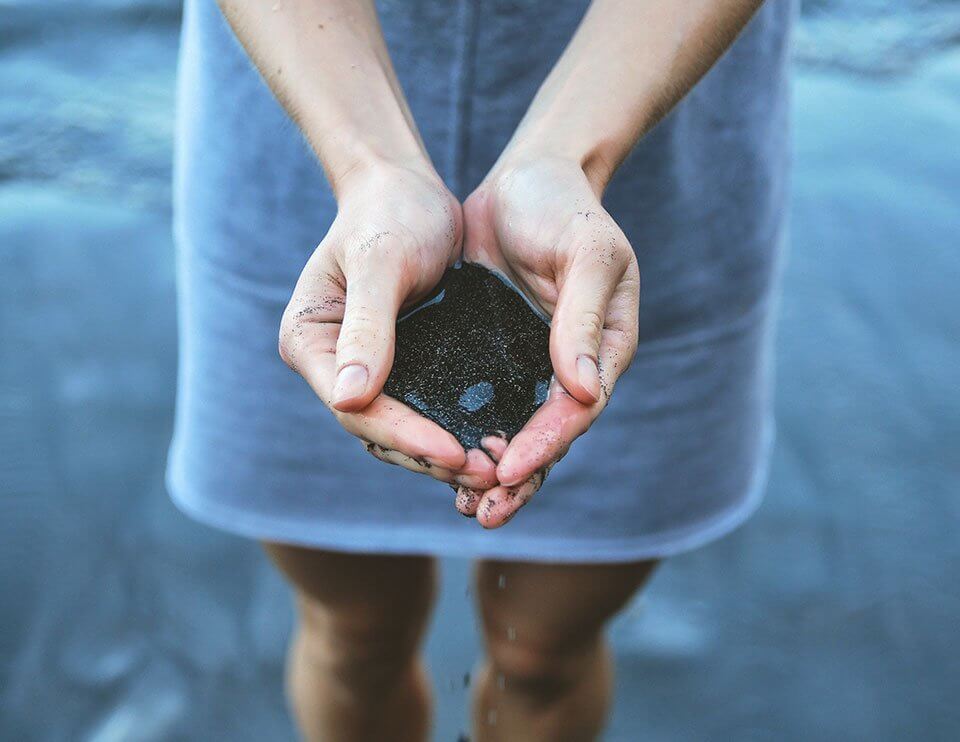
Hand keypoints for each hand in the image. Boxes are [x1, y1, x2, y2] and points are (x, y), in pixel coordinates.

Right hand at [279, 162, 497, 489]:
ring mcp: (367, 368)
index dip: (404, 435)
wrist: (407, 187)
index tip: (454, 451)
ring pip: (403, 428)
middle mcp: (332, 365)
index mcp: (310, 343)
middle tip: (487, 472)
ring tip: (496, 467)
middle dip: (430, 455)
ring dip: (445, 452)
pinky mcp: (402, 364)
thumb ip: (366, 327)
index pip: (355, 409)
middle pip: (378, 430)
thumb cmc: (388, 212)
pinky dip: (455, 427)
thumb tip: (348, 398)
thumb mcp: (379, 263)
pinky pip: (426, 408)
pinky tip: (493, 440)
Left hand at [458, 156, 639, 526]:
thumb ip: (583, 318)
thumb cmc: (566, 208)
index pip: (577, 409)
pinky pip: (479, 405)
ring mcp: (528, 364)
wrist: (527, 178)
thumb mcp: (587, 252)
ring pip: (513, 431)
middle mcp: (567, 366)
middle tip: (484, 513)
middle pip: (548, 437)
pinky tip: (438, 462)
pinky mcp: (491, 355)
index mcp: (603, 349)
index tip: (512, 469)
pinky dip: (466, 436)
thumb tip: (584, 393)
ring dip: (492, 473)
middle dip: (519, 478)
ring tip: (466, 510)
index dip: (548, 443)